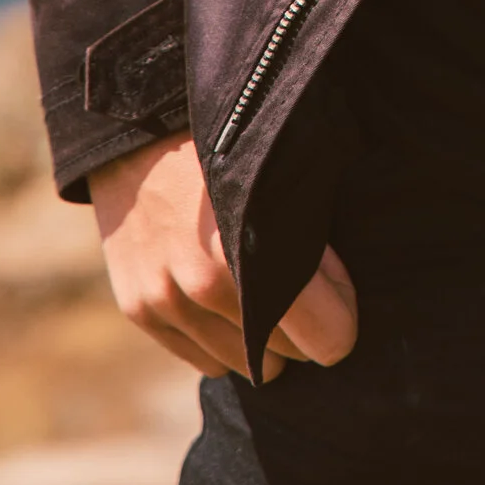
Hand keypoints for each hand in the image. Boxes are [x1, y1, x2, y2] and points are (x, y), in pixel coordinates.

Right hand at [88, 135, 357, 383]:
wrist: (143, 120)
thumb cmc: (233, 140)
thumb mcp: (290, 172)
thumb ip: (318, 236)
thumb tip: (345, 297)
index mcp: (253, 249)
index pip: (328, 338)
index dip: (341, 313)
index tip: (336, 288)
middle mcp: (207, 284)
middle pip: (288, 353)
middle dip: (302, 323)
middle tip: (297, 277)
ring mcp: (167, 299)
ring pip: (246, 364)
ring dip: (260, 335)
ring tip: (258, 283)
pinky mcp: (139, 308)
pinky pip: (205, 361)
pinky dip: (222, 339)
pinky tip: (224, 297)